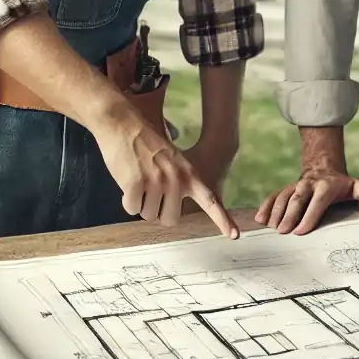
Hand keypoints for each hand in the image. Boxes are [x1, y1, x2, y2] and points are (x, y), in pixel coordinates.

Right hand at [90, 100, 238, 237]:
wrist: (124, 122)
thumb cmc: (146, 143)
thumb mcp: (173, 158)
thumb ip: (180, 181)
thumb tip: (175, 208)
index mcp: (189, 174)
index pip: (210, 201)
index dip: (222, 220)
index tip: (234, 235)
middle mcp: (176, 180)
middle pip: (170, 220)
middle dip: (158, 211)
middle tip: (150, 192)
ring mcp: (156, 182)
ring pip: (148, 215)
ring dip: (140, 203)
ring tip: (138, 179)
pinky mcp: (136, 183)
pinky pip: (131, 208)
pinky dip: (127, 199)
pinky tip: (127, 179)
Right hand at [255, 170, 358, 234]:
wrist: (324, 168)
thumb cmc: (342, 185)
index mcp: (327, 186)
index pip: (317, 201)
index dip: (309, 215)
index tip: (301, 231)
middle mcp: (308, 184)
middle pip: (297, 198)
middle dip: (289, 215)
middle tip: (283, 232)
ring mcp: (295, 186)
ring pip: (283, 196)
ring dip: (276, 212)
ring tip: (272, 228)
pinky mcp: (286, 188)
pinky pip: (274, 195)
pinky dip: (266, 206)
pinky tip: (260, 219)